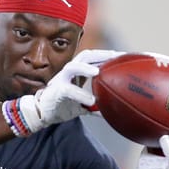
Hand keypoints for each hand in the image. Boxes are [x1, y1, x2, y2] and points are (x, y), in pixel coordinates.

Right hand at [6, 50, 125, 135]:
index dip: (110, 55)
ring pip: (73, 66)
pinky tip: (91, 99)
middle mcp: (70, 72)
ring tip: (98, 71)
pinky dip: (80, 93)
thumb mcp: (83, 105)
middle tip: (118, 57)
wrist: (41, 113)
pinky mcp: (56, 90)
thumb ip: (96, 106)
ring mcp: (61, 79)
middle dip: (102, 54)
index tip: (127, 56)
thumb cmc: (62, 105)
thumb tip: (112, 113)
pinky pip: (68, 89)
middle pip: (87, 55)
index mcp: (78, 72)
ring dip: (86, 68)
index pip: (95, 58)